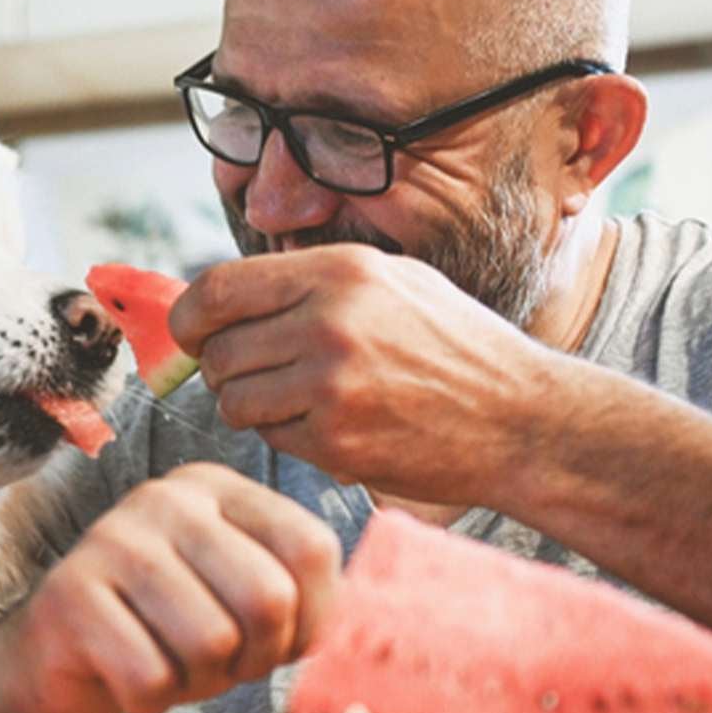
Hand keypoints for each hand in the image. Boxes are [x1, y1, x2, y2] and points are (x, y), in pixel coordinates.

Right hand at [0, 463, 340, 712]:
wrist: (48, 662)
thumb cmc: (160, 632)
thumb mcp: (236, 600)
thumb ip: (298, 596)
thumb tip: (368, 630)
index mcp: (216, 488)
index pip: (311, 548)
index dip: (312, 618)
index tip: (278, 640)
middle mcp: (165, 498)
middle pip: (268, 598)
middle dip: (255, 657)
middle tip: (219, 663)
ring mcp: (111, 540)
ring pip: (212, 643)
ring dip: (198, 681)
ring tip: (168, 663)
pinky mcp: (69, 595)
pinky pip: (151, 678)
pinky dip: (148, 699)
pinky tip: (123, 675)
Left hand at [169, 244, 550, 504]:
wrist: (522, 418)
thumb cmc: (454, 347)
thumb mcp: (391, 282)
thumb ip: (308, 283)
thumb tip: (220, 299)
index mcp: (338, 272)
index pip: (216, 289)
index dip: (189, 317)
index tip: (192, 334)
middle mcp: (329, 321)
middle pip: (218, 351)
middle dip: (225, 368)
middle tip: (262, 376)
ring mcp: (332, 383)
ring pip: (234, 399)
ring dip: (253, 406)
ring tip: (300, 401)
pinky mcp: (336, 439)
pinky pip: (270, 438)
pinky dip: (287, 436)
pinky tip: (331, 425)